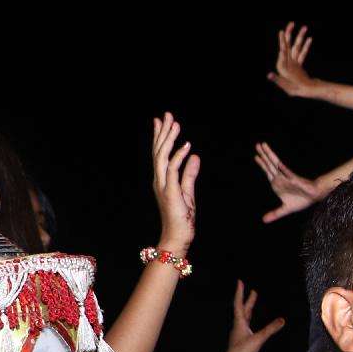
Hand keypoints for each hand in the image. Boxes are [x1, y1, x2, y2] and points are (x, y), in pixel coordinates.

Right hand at [151, 112, 198, 251]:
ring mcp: (163, 185)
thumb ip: (189, 173)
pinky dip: (179, 156)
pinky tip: (186, 145)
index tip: (162, 120)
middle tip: (167, 114)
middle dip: (163, 132)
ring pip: (162, 157)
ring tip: (175, 124)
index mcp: (162, 179)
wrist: (177, 237)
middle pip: (158, 151)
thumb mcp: (188, 191)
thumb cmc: (181, 218)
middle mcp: (159, 180)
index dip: (161, 136)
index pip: (160, 153)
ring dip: (169, 139)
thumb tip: (194, 155)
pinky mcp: (170, 192)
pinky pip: (173, 170)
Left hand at [221, 280, 285, 351]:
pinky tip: (253, 325)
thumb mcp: (258, 339)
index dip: (240, 292)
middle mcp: (238, 327)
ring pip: (244, 318)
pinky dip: (251, 321)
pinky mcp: (242, 342)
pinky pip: (247, 327)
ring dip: (249, 310)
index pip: (239, 304)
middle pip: (243, 310)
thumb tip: (282, 320)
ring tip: (253, 305)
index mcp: (240, 323)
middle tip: (253, 290)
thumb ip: (270, 329)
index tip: (240, 281)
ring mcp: (239, 334)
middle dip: (248, 300)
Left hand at [253, 142, 326, 221]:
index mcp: (278, 184)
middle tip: (258, 145)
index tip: (256, 156)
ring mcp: (288, 178)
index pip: (268, 171)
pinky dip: (282, 169)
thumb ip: (275, 213)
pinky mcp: (296, 180)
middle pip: (270, 165)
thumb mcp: (285, 209)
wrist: (314, 198)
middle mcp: (281, 179)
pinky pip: (288, 174)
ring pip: (277, 165)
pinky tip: (277, 163)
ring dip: (270, 156)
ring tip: (265, 146)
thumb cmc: (301, 200)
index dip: (262, 164)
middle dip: (264, 155)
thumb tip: (264, 220)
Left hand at [267, 22, 319, 97]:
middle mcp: (288, 62)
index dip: (282, 42)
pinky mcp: (298, 65)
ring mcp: (294, 62)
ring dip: (300, 37)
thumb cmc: (295, 90)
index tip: (282, 33)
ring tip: (304, 27)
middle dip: (289, 34)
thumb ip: (278, 80)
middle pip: (288, 45)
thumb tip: (269, 75)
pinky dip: (306, 46)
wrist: (305, 93)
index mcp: (284, 65)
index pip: (283, 51)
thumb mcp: (286, 86)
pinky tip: (310, 38)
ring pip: (297, 47)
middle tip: (291, 23)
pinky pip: (303, 53)